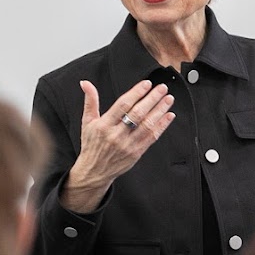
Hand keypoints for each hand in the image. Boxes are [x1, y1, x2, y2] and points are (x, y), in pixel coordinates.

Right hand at [60, 79, 174, 212]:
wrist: (95, 171)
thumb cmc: (92, 145)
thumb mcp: (87, 122)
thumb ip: (90, 101)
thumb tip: (86, 83)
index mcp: (104, 125)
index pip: (122, 105)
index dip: (136, 93)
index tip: (146, 84)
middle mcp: (116, 135)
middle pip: (138, 114)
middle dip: (152, 99)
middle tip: (162, 88)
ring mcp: (128, 145)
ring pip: (147, 125)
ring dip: (160, 111)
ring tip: (168, 99)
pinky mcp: (136, 152)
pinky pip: (152, 137)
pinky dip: (162, 126)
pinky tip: (169, 116)